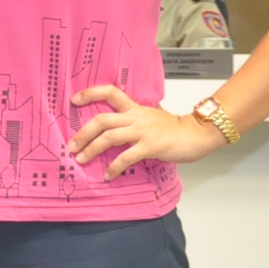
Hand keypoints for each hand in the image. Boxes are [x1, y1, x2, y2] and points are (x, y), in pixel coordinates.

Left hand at [66, 84, 227, 177]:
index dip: (91, 93)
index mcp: (135, 108)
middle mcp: (135, 117)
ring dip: (92, 150)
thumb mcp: (150, 117)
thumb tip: (115, 130)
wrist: (197, 134)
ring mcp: (142, 131)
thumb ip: (133, 120)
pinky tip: (108, 174)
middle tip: (71, 146)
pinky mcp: (150, 146)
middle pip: (102, 120)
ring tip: (81, 160)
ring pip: (109, 137)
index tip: (74, 99)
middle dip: (83, 133)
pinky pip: (126, 156)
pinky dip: (114, 167)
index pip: (111, 93)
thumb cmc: (174, 129)